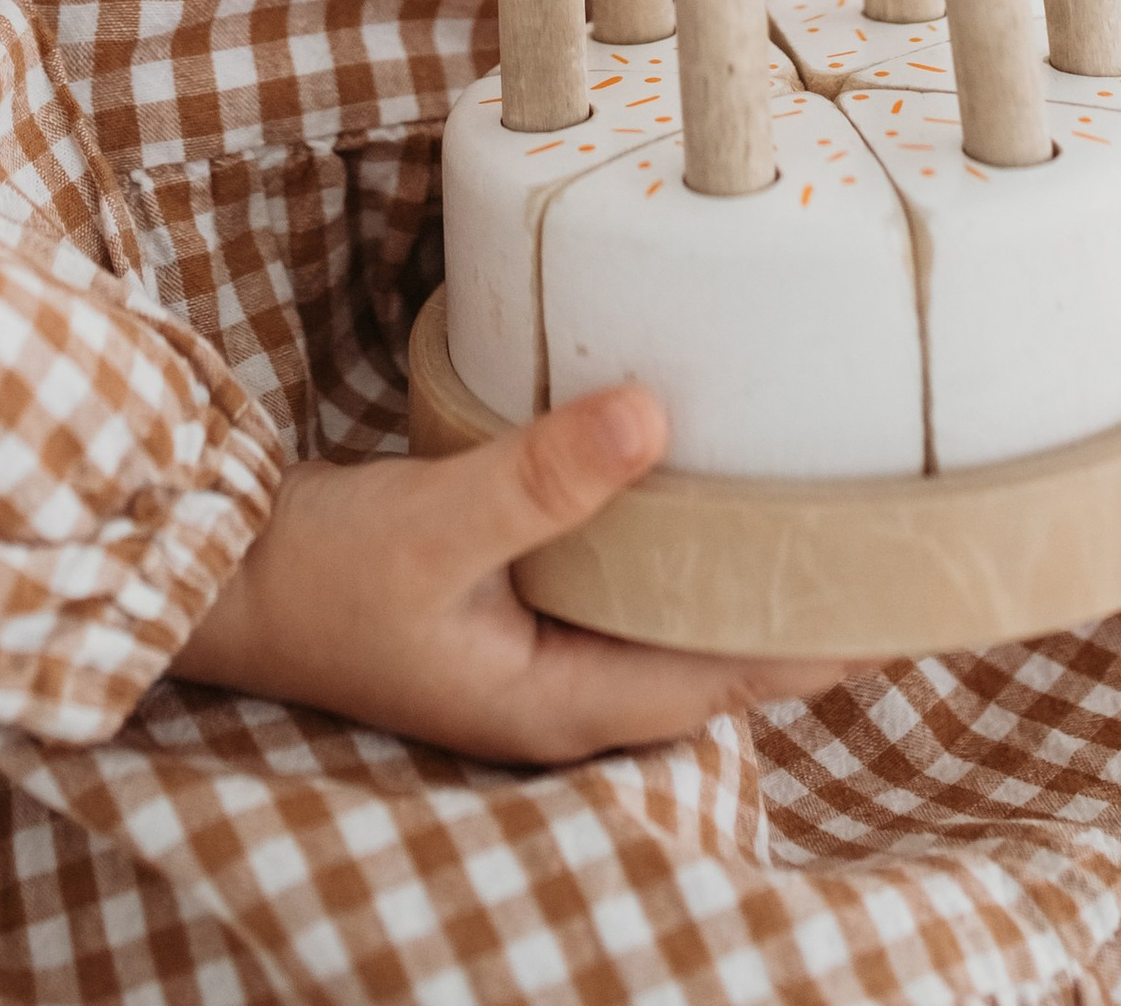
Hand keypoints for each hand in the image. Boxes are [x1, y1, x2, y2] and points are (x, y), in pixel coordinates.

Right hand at [170, 381, 852, 760]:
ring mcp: (535, 652)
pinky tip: (698, 484)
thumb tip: (656, 417)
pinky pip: (622, 583)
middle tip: (888, 536)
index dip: (814, 640)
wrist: (218, 574)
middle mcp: (561, 692)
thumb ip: (542, 477)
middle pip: (712, 659)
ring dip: (735, 574)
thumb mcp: (435, 523)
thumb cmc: (317, 572)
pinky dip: (672, 543)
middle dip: (795, 609)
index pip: (725, 678)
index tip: (901, 594)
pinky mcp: (510, 602)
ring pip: (669, 620)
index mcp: (559, 703)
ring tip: (820, 504)